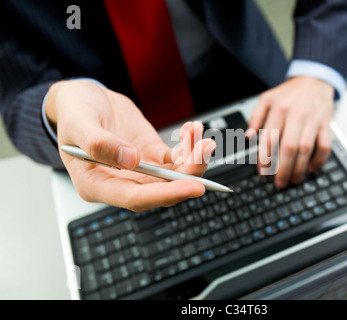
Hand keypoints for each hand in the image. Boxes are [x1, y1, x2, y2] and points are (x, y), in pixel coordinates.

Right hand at [46, 80, 214, 211]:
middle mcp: (121, 183)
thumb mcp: (79, 123)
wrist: (84, 99)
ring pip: (174, 177)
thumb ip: (99, 143)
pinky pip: (175, 159)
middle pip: (162, 190)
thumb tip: (131, 161)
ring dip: (193, 160)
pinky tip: (193, 130)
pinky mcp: (152, 157)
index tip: (194, 187)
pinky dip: (189, 147)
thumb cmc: (74, 112)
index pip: (136, 198)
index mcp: (97, 184)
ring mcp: (139, 171)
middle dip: (189, 174)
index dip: (166, 195)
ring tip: (203, 137)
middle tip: (205, 150)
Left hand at [247, 76, 334, 187]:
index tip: (263, 172)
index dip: (265, 158)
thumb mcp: (266, 99)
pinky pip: (325, 145)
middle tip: (279, 182)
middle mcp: (296, 115)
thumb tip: (248, 137)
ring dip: (299, 168)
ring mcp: (312, 120)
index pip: (270, 138)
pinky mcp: (325, 124)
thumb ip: (255, 117)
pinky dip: (319, 159)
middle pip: (289, 147)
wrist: (314, 80)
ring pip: (306, 149)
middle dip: (283, 169)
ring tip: (293, 180)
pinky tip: (311, 168)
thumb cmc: (289, 94)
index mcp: (279, 109)